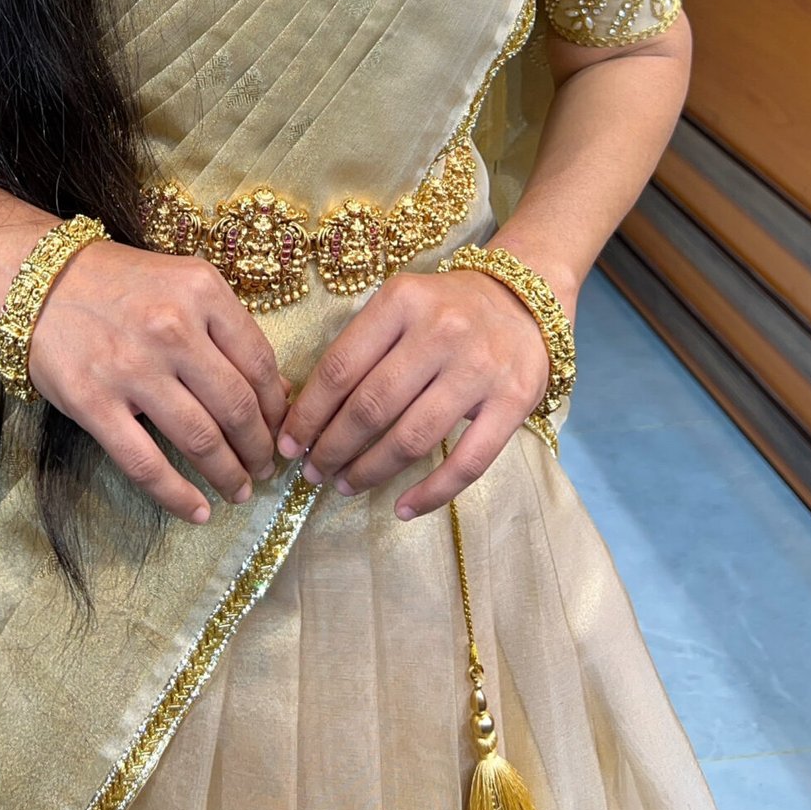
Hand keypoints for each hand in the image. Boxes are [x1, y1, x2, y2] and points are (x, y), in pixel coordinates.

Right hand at [17, 238, 294, 525]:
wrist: (39, 278)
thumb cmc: (118, 281)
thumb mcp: (182, 282)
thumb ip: (226, 328)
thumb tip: (275, 390)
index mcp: (202, 291)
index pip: (259, 362)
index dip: (276, 407)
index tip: (281, 430)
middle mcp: (172, 327)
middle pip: (237, 406)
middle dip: (259, 448)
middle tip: (264, 469)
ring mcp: (132, 368)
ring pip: (200, 439)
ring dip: (228, 474)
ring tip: (238, 490)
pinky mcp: (93, 403)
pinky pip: (146, 464)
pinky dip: (178, 495)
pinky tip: (197, 512)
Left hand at [274, 269, 553, 520]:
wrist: (521, 300)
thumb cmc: (444, 309)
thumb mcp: (399, 304)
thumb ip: (361, 346)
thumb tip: (308, 411)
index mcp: (402, 301)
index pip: (341, 367)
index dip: (309, 413)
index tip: (290, 445)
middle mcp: (440, 331)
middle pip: (371, 406)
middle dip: (333, 448)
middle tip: (313, 474)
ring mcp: (479, 369)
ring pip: (412, 437)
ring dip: (371, 470)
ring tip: (345, 485)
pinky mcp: (513, 402)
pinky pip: (467, 462)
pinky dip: (432, 493)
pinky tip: (404, 509)